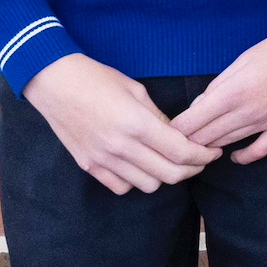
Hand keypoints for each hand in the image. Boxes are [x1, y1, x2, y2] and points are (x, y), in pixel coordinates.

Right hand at [22, 54, 220, 194]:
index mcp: (136, 124)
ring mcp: (102, 160)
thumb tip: (178, 136)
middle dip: (191, 169)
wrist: (54, 84)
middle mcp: (120, 147)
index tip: (212, 152)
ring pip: (147, 185)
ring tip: (169, 161)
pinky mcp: (88, 166)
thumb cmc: (97, 79)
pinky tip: (141, 165)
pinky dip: (137, 180)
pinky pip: (122, 187)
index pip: (181, 152)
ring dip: (164, 176)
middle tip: (199, 160)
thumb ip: (158, 118)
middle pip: (169, 174)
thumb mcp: (136, 91)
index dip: (203, 156)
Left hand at [168, 9, 266, 164]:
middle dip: (186, 141)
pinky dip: (242, 157)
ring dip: (209, 146)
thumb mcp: (242, 59)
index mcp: (231, 92)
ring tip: (198, 147)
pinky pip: (258, 151)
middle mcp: (246, 112)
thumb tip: (200, 106)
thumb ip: (217, 85)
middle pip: (204, 138)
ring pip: (226, 144)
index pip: (189, 123)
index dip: (172, 131)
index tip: (164, 131)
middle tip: (175, 143)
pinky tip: (234, 156)